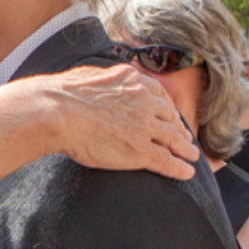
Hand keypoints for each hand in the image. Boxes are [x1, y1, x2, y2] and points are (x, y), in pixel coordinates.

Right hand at [19, 66, 198, 180]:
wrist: (57, 111)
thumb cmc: (60, 94)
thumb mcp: (86, 76)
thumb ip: (99, 80)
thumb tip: (92, 82)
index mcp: (130, 81)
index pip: (157, 94)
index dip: (166, 107)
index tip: (170, 115)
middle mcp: (143, 101)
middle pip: (169, 116)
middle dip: (178, 128)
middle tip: (184, 138)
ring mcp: (143, 126)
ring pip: (172, 139)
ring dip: (184, 149)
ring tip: (191, 156)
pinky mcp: (139, 150)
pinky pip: (165, 160)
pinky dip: (179, 168)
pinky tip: (186, 172)